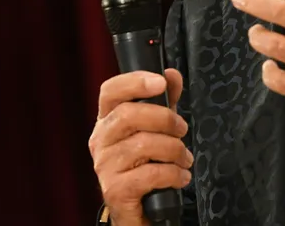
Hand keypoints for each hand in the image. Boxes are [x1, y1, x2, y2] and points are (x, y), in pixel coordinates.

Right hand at [88, 69, 192, 225]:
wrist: (138, 210)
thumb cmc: (146, 164)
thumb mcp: (157, 128)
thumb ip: (164, 101)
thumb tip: (172, 75)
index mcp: (107, 121)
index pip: (110, 91)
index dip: (134, 82)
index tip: (160, 82)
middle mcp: (100, 141)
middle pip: (129, 115)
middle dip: (165, 119)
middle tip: (182, 130)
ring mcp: (104, 166)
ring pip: (143, 144)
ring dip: (174, 150)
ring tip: (184, 159)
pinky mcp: (114, 190)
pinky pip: (150, 173)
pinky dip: (173, 174)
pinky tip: (181, 177)